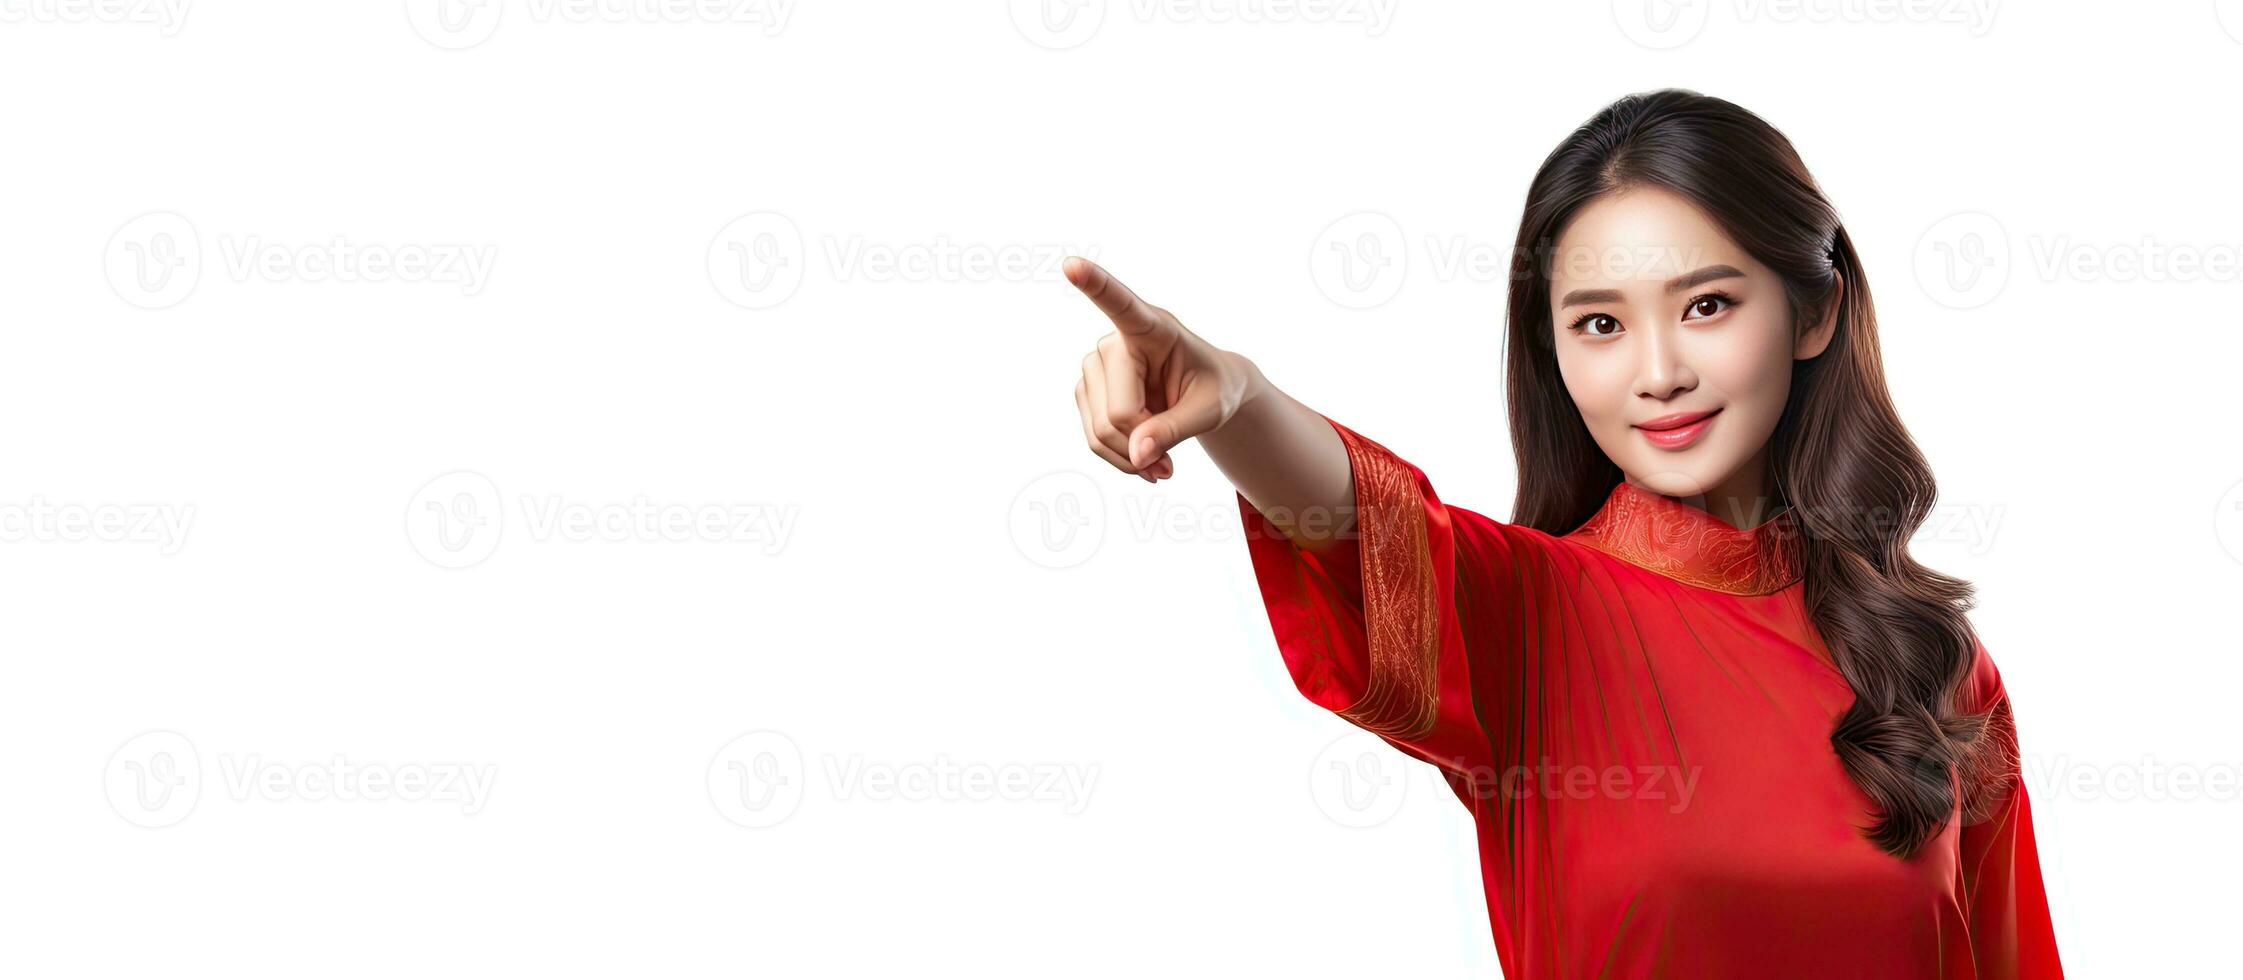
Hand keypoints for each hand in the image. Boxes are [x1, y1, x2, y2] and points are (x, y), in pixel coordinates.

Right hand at [1066, 257, 1251, 483]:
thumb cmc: (1214, 390)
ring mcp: (1095, 365)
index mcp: (1154, 327)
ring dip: (1132, 458)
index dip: (1095, 286)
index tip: (1072, 265)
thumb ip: (1175, 429)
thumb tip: (1137, 455)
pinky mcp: (1087, 389)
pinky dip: (1120, 458)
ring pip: (1101, 431)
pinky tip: (1142, 457)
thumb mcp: (1210, 410)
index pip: (1121, 304)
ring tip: (1162, 462)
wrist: (1203, 396)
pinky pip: (1093, 439)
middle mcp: (1115, 341)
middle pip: (1118, 413)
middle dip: (1144, 445)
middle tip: (1171, 463)